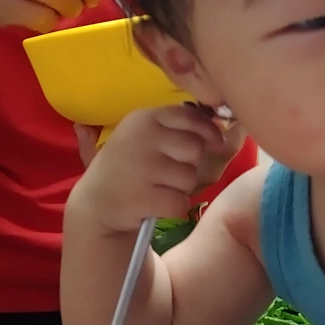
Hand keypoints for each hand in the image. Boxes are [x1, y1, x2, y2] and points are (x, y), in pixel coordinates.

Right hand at [75, 109, 246, 192]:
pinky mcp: (143, 197)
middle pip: (196, 149)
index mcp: (144, 118)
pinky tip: (154, 204)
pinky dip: (174, 208)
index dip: (208, 130)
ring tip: (158, 188)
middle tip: (168, 173)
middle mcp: (142, 138)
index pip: (191, 116)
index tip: (214, 142)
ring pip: (190, 178)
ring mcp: (141, 167)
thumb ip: (181, 128)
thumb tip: (227, 127)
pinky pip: (181, 203)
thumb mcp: (146, 138)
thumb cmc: (130, 167)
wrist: (97, 204)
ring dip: (182, 188)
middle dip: (191, 164)